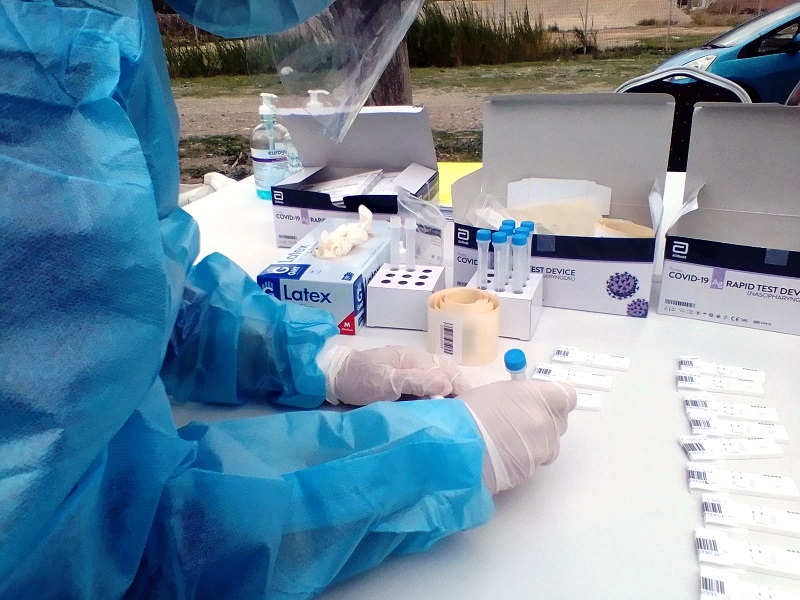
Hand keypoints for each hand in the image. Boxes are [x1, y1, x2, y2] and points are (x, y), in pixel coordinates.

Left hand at [326, 345, 470, 405]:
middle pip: (446, 375)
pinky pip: (424, 392)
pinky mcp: (401, 386)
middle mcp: (416, 364)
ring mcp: (408, 374)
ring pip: (436, 384)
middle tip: (464, 415)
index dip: (459, 388)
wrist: (332, 379)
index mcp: (415, 358)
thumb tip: (447, 385)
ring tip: (452, 417)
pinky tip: (435, 414)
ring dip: (445, 398)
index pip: (447, 370)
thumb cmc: (359, 378)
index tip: (467, 408)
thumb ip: (417, 381)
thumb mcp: (387, 381)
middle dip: (457, 393)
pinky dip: (433, 401)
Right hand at [461, 380, 576, 493]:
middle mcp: (546, 422)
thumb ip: (522, 396)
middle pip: (560, 420)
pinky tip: (504, 454)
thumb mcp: (498, 391)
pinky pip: (536, 460)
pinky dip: (525, 457)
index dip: (557, 399)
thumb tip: (528, 401)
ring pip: (550, 444)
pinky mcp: (533, 470)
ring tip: (509, 441)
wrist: (457, 447)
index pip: (567, 396)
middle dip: (546, 420)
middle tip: (523, 421)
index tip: (545, 401)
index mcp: (539, 397)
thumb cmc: (470, 413)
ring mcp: (542, 448)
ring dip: (536, 441)